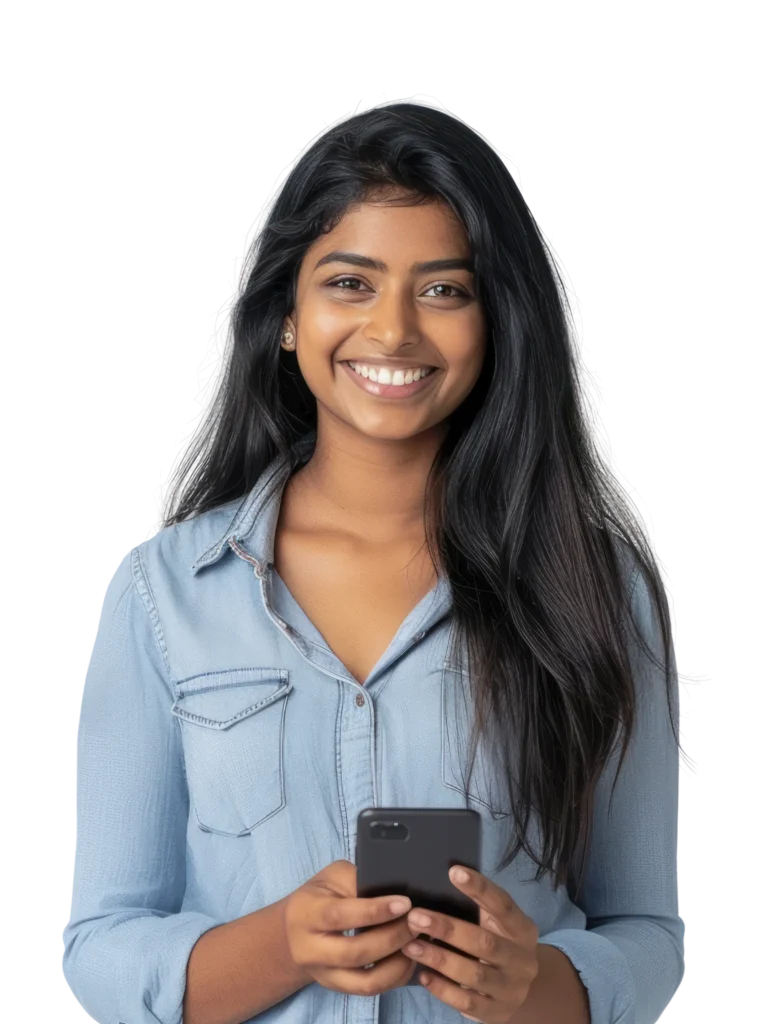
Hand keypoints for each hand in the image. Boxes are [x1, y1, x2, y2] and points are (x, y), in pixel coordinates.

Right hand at [283, 859, 417, 995]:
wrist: (295, 929)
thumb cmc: (321, 895)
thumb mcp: (333, 876)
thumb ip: (360, 880)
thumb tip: (396, 890)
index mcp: (307, 914)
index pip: (340, 916)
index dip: (375, 911)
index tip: (404, 904)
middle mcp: (310, 950)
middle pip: (355, 952)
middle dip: (392, 937)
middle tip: (416, 922)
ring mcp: (324, 974)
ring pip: (365, 981)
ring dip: (398, 963)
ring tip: (416, 941)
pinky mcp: (338, 987)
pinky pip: (371, 989)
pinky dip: (395, 976)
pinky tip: (409, 957)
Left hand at [401, 865, 539, 1022]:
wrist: (520, 989)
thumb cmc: (500, 943)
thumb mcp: (499, 925)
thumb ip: (480, 909)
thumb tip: (441, 882)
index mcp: (523, 930)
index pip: (503, 905)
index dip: (480, 888)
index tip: (454, 871)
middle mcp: (522, 960)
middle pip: (484, 943)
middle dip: (448, 929)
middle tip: (415, 917)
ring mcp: (511, 989)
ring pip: (473, 973)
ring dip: (439, 959)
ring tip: (410, 946)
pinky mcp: (496, 1012)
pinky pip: (467, 1002)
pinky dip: (443, 989)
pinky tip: (423, 975)